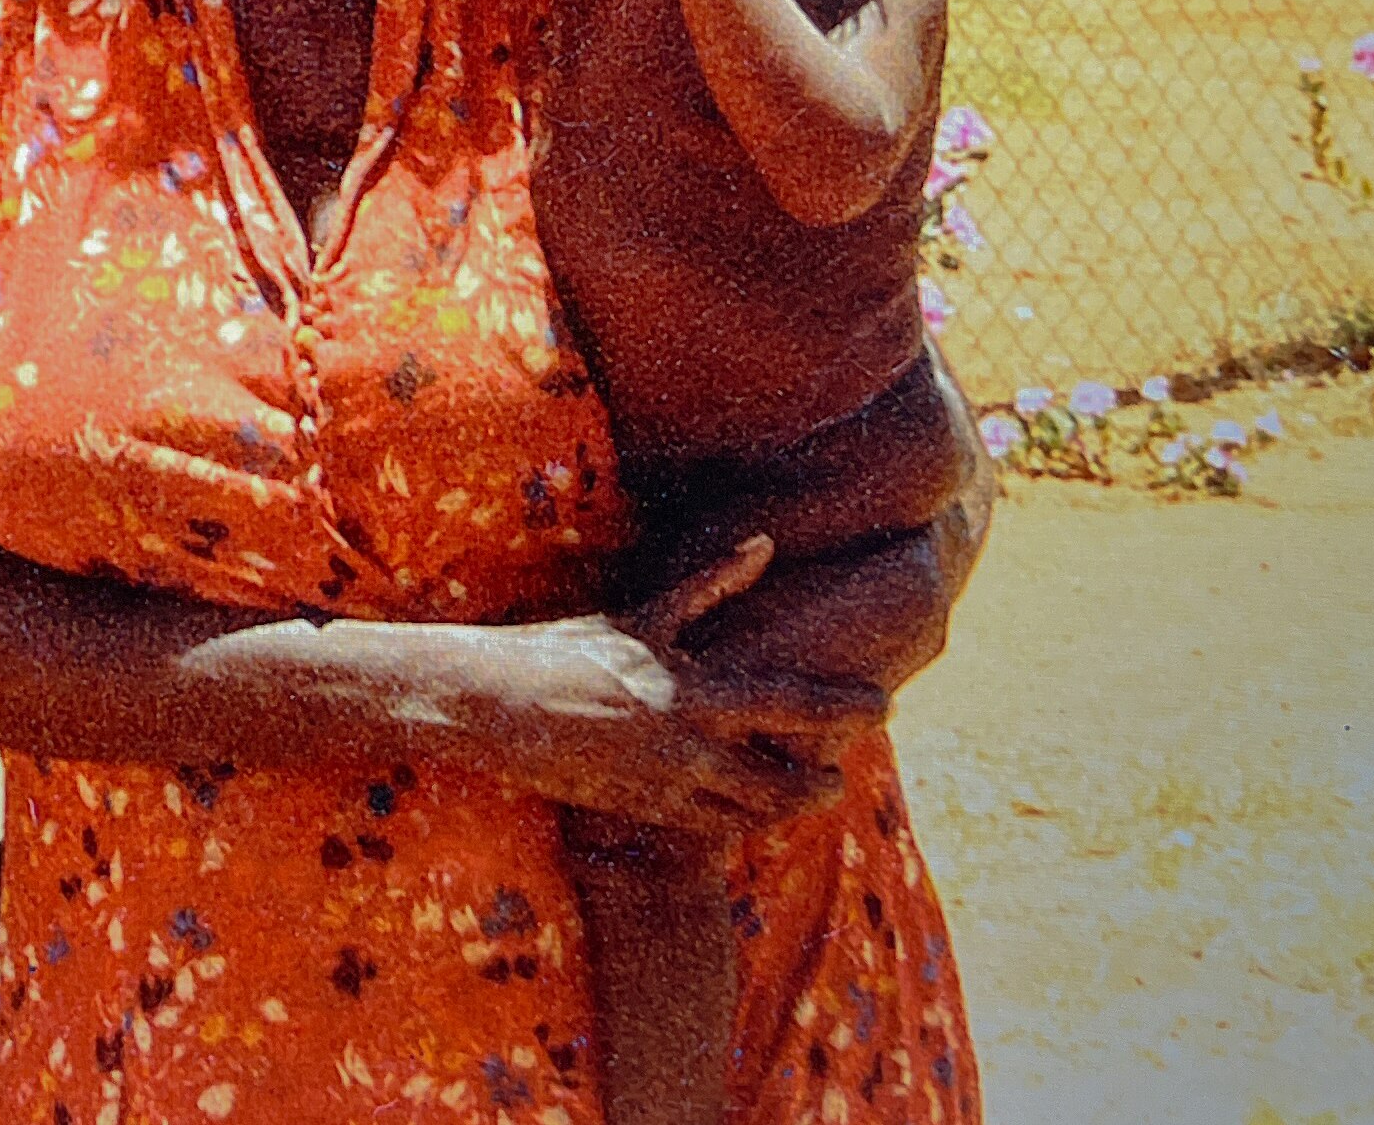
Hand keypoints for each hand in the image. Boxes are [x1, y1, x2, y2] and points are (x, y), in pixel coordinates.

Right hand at [449, 541, 880, 834]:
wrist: (490, 707)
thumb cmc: (561, 649)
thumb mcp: (639, 616)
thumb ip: (710, 586)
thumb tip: (765, 543)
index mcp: (693, 692)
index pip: (795, 705)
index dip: (848, 707)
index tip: (884, 703)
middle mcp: (689, 749)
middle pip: (785, 783)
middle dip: (823, 781)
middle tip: (841, 771)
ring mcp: (666, 788)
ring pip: (752, 814)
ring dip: (786, 806)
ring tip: (804, 793)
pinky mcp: (642, 812)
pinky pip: (710, 830)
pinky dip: (740, 820)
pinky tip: (746, 808)